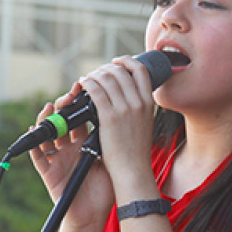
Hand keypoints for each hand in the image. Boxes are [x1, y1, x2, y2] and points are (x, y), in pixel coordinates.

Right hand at [29, 91, 113, 231]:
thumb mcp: (110, 162)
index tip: (84, 90)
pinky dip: (33, 145)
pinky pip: (37, 157)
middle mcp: (69, 149)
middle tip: (69, 96)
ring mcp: (58, 159)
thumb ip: (110, 142)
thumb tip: (120, 118)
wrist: (94, 216)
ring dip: (47, 120)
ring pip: (47, 135)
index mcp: (85, 145)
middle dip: (63, 107)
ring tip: (51, 108)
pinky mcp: (48, 172)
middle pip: (62, 122)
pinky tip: (34, 131)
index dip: (79, 105)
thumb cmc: (105, 191)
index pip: (80, 119)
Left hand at [76, 56, 156, 191]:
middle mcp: (138, 102)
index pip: (140, 70)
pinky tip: (82, 84)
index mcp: (148, 103)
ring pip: (106, 78)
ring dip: (94, 74)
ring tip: (87, 79)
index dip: (126, 61)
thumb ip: (138, 107)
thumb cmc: (136, 150)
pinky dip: (87, 83)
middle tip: (96, 74)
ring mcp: (124, 109)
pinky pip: (95, 90)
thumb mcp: (145, 123)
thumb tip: (126, 94)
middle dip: (105, 68)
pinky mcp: (109, 117)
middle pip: (120, 71)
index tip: (116, 62)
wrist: (133, 170)